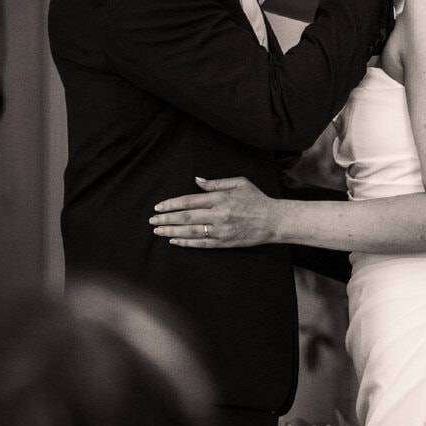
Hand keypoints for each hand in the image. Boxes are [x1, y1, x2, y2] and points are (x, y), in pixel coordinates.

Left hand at [149, 176, 281, 247]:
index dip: (173, 204)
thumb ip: (217, 183)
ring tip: (158, 230)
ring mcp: (221, 230)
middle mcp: (218, 215)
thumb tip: (197, 181)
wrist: (273, 220)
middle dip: (167, 218)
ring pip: (191, 232)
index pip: (190, 201)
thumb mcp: (239, 183)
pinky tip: (175, 241)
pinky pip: (201, 244)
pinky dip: (186, 242)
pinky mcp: (224, 242)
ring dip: (172, 231)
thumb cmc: (256, 200)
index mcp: (220, 198)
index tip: (159, 206)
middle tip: (152, 219)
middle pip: (187, 218)